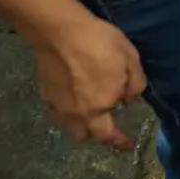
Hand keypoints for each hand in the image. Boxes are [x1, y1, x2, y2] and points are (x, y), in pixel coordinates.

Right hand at [31, 15, 144, 149]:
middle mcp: (76, 114)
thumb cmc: (99, 42)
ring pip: (70, 126)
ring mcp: (58, 106)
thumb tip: (131, 99)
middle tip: (107, 121)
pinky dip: (68, 110)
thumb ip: (134, 83)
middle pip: (86, 135)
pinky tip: (73, 95)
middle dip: (98, 133)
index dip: (120, 142)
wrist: (59, 32)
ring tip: (90, 109)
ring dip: (82, 123)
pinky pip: (58, 111)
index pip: (110, 135)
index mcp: (99, 107)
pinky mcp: (44, 94)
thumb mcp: (129, 58)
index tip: (128, 147)